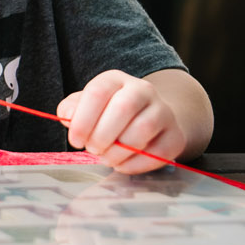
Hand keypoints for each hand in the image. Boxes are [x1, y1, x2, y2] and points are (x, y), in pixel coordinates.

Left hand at [58, 70, 184, 173]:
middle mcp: (143, 90)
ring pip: (141, 131)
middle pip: (122, 109)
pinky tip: (121, 164)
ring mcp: (163, 112)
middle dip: (101, 135)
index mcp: (115, 79)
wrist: (148, 119)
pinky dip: (134, 164)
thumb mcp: (85, 105)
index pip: (97, 92)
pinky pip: (157, 152)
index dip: (83, 120)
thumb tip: (68, 118)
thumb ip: (71, 109)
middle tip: (92, 149)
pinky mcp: (175, 135)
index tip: (75, 140)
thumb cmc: (108, 113)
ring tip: (106, 157)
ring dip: (118, 151)